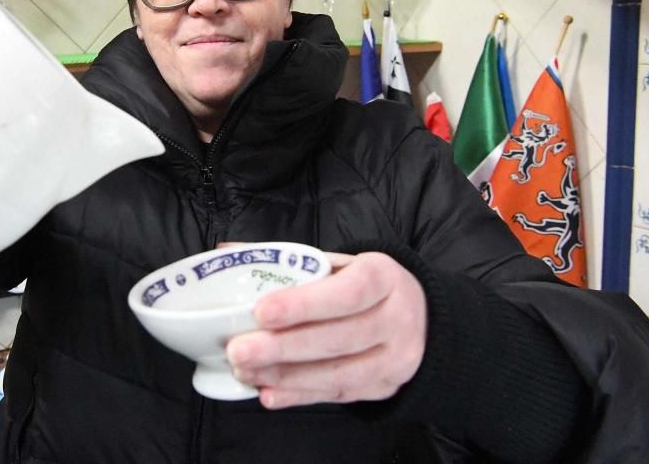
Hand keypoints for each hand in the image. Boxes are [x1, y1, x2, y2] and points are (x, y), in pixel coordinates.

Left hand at [225, 252, 426, 408]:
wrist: (421, 317)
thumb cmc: (363, 285)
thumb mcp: (341, 263)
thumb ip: (290, 262)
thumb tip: (227, 253)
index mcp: (383, 276)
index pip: (346, 292)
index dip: (304, 304)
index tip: (262, 311)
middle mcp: (397, 318)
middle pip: (339, 338)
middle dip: (283, 347)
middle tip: (238, 349)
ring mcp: (395, 358)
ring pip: (339, 373)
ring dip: (286, 375)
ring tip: (245, 370)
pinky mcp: (384, 388)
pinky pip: (338, 395)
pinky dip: (300, 395)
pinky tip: (268, 393)